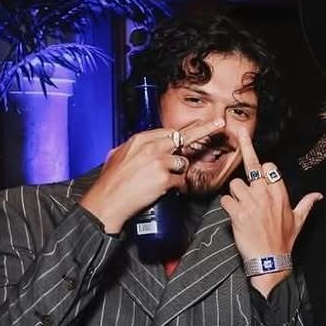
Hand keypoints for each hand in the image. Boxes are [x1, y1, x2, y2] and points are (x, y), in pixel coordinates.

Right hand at [80, 118, 226, 233]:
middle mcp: (150, 147)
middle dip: (202, 131)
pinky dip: (178, 188)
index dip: (186, 130)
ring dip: (179, 173)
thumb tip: (148, 146)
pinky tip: (168, 191)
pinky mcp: (164, 178)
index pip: (169, 131)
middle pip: (183, 137)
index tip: (203, 123)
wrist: (106, 202)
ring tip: (164, 181)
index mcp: (139, 140)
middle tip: (219, 125)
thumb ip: (136, 149)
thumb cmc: (111, 182)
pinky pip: (181, 181)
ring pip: (183, 162)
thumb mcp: (118, 156)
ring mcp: (158, 162)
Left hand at [220, 127, 322, 296]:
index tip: (260, 168)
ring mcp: (252, 204)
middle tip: (240, 132)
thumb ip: (307, 204)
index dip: (263, 168)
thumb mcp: (299, 221)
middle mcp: (267, 195)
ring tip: (241, 207)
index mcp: (281, 194)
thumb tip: (318, 195)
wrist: (270, 260)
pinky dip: (227, 207)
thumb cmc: (284, 241)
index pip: (269, 167)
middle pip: (252, 166)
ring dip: (235, 194)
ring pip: (235, 184)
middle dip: (246, 148)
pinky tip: (234, 216)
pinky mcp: (238, 214)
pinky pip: (226, 200)